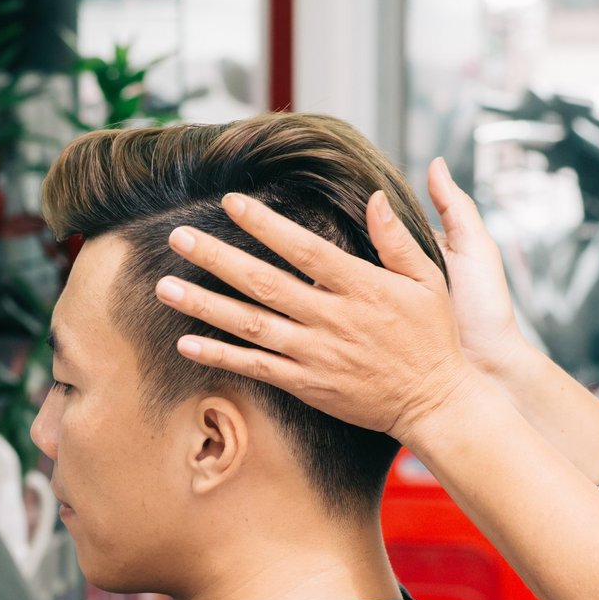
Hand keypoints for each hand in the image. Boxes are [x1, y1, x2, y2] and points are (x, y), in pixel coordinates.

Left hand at [155, 160, 516, 437]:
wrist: (433, 402)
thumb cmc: (431, 336)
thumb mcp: (428, 279)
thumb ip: (396, 239)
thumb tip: (374, 197)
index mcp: (359, 286)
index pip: (303, 249)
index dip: (265, 225)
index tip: (231, 202)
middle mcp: (331, 318)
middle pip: (264, 283)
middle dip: (217, 258)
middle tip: (179, 237)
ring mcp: (315, 354)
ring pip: (250, 325)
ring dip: (205, 305)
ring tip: (165, 286)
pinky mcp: (305, 384)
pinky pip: (255, 367)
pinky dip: (220, 355)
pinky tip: (186, 342)